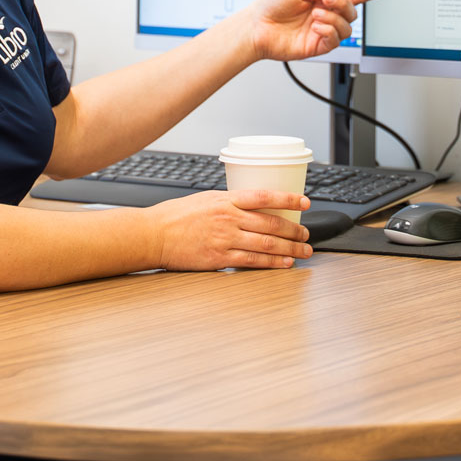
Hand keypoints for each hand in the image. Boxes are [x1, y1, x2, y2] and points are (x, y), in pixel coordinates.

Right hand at [150, 189, 312, 270]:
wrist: (154, 235)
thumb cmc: (176, 216)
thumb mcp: (206, 199)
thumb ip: (229, 203)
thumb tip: (252, 206)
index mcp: (226, 200)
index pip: (264, 196)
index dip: (288, 198)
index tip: (305, 202)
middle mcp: (228, 218)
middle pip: (270, 223)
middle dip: (294, 230)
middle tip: (307, 234)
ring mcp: (225, 239)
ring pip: (266, 243)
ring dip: (289, 248)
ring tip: (303, 251)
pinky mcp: (219, 258)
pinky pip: (251, 260)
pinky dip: (271, 262)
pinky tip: (284, 263)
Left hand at [240, 0, 387, 62]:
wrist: (257, 25)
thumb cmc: (271, 5)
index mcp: (321, 0)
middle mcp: (324, 16)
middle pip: (351, 12)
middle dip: (343, 4)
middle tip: (327, 1)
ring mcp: (321, 32)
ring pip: (346, 27)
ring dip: (334, 18)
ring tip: (315, 15)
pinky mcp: (317, 46)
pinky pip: (335, 40)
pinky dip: (329, 30)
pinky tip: (316, 26)